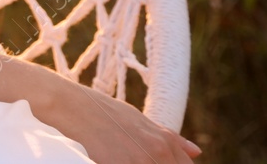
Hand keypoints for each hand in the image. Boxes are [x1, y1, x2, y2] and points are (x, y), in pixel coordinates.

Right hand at [44, 81, 200, 163]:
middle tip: (132, 157)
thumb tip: (196, 151)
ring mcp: (137, 162)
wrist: (70, 107)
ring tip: (122, 157)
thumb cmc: (102, 111)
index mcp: (165, 142)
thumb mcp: (139, 119)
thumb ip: (169, 138)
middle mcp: (156, 153)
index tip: (160, 163)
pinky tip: (111, 160)